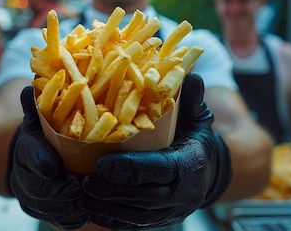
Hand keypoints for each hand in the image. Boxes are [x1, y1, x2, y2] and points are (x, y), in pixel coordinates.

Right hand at [9, 86, 87, 229]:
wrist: (32, 157)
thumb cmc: (44, 132)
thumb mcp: (39, 116)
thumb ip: (36, 103)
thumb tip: (30, 87)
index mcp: (25, 150)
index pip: (31, 156)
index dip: (43, 162)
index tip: (57, 166)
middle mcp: (24, 178)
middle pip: (40, 190)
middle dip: (63, 190)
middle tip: (85, 185)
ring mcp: (34, 200)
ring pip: (51, 210)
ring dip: (73, 206)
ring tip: (94, 198)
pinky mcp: (46, 214)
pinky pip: (61, 222)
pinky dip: (77, 218)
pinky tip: (93, 211)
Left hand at [80, 73, 232, 229]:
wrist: (208, 169)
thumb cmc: (194, 135)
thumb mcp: (196, 114)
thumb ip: (190, 97)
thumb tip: (190, 75)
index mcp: (191, 163)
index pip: (161, 169)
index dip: (131, 168)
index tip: (102, 164)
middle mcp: (185, 193)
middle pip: (146, 198)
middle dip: (113, 191)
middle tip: (84, 181)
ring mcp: (172, 211)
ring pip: (138, 216)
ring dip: (108, 208)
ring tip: (82, 194)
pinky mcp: (159, 220)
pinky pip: (134, 225)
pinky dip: (111, 219)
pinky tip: (90, 209)